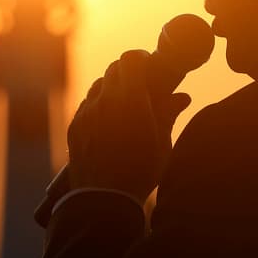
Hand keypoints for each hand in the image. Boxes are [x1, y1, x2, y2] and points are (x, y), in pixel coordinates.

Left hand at [66, 49, 191, 205]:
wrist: (103, 200)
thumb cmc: (140, 173)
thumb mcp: (162, 144)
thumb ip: (169, 114)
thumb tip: (182, 96)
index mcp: (131, 101)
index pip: (130, 59)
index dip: (141, 58)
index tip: (149, 65)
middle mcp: (105, 101)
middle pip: (113, 68)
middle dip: (128, 71)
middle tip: (141, 83)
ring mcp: (87, 113)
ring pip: (99, 85)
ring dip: (112, 86)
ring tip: (124, 102)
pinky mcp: (75, 127)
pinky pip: (87, 104)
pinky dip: (99, 103)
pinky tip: (109, 120)